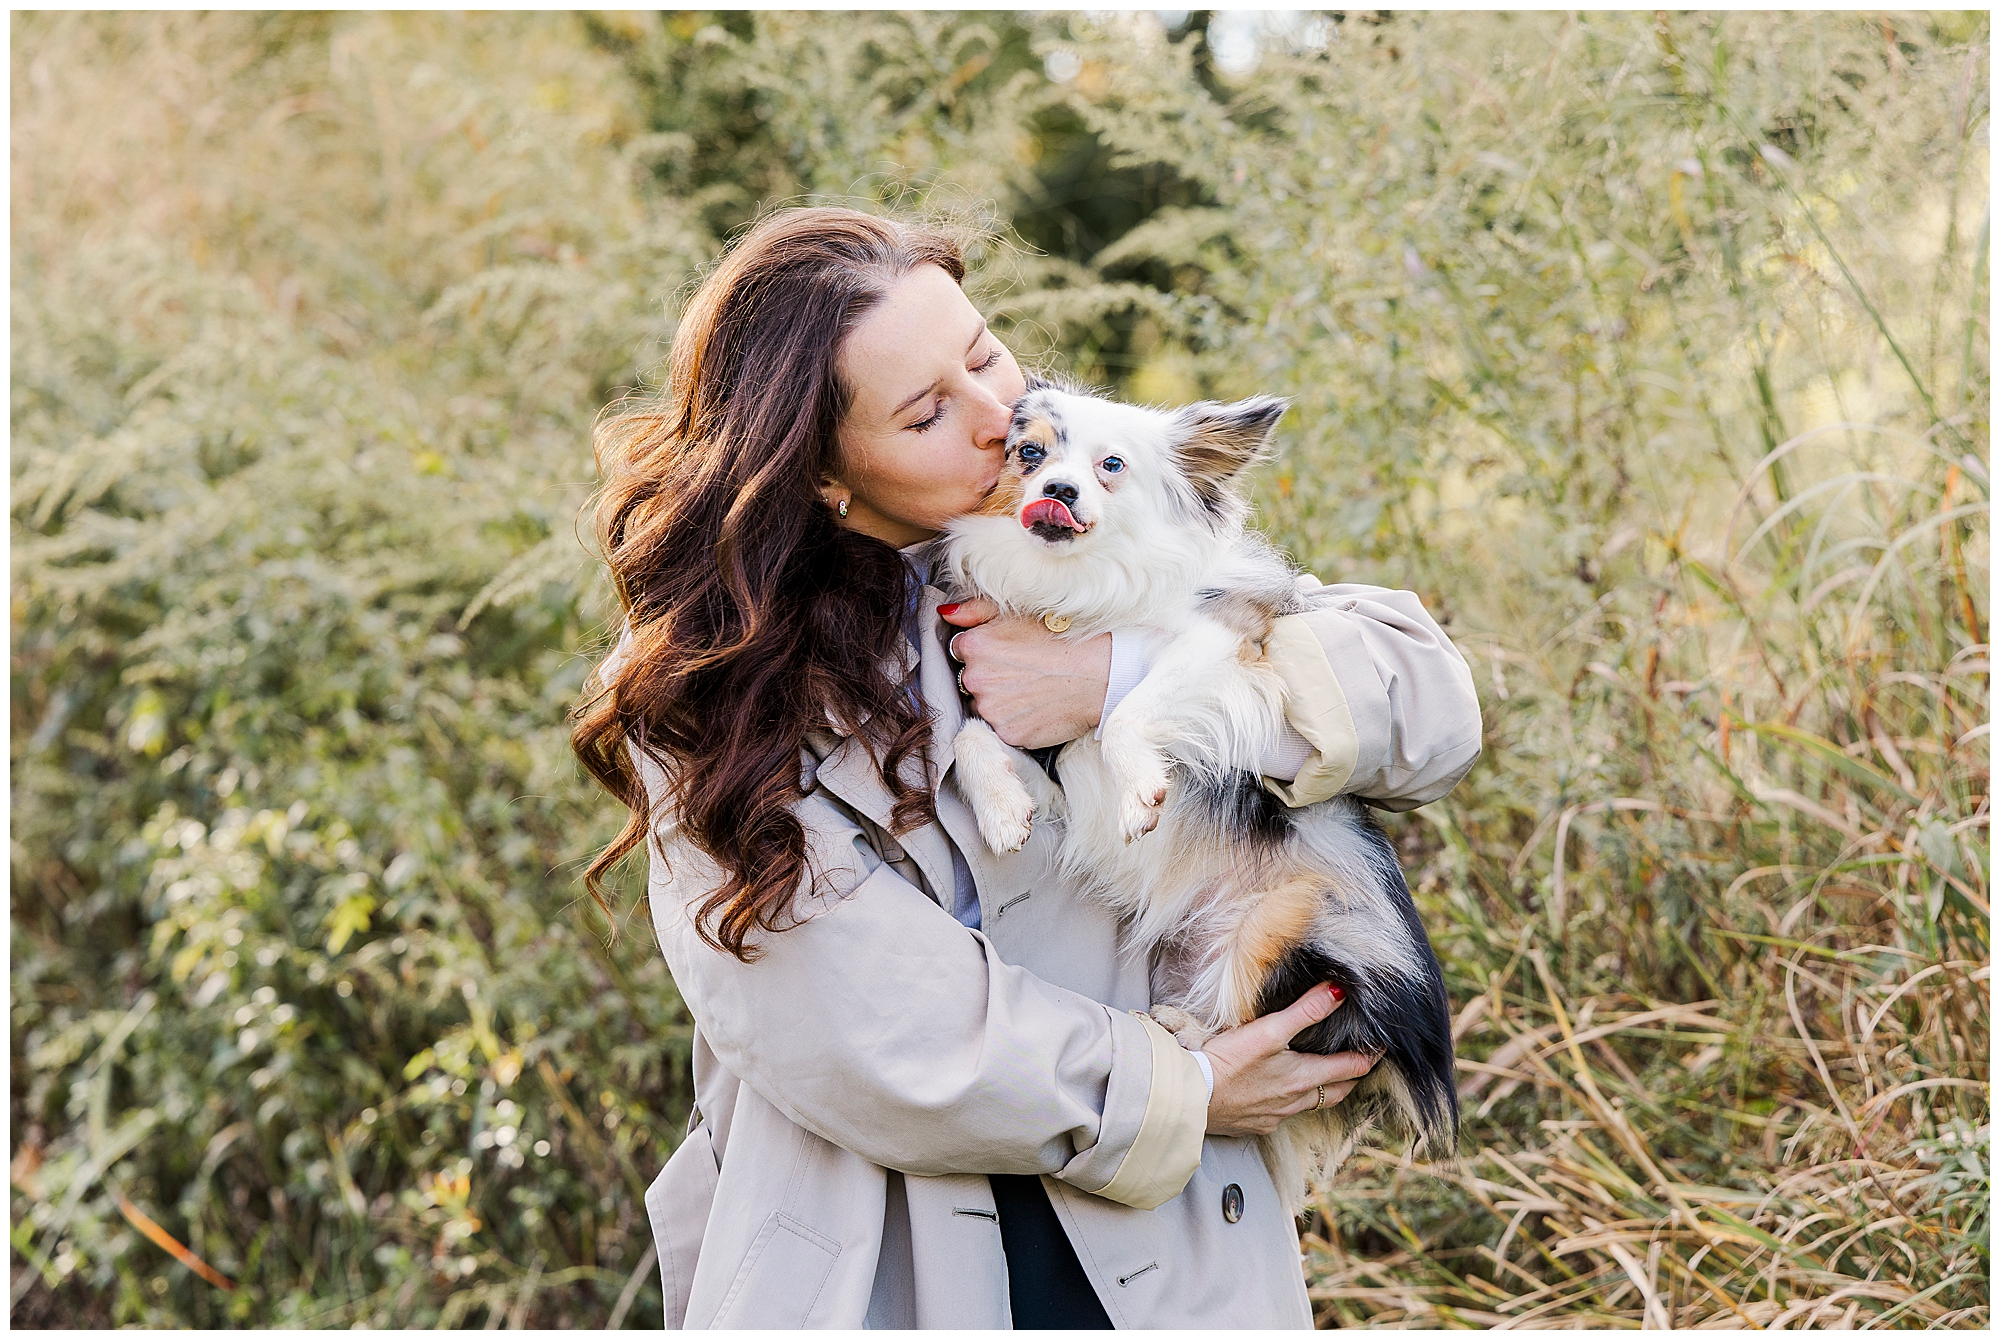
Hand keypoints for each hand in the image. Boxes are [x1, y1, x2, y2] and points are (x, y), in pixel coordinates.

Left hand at [940, 597, 1110, 748]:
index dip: (984, 652)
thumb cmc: (1065, 637)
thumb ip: (975, 610)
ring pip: (985, 707)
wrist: (1102, 672)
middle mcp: (975, 680)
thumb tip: (947, 614)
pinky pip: (1003, 728)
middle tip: (1024, 671)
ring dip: (1000, 701)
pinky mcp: (1009, 734)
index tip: (1006, 653)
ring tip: (1033, 689)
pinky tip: (1037, 706)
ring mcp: (991, 710)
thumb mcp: (1019, 612)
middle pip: (970, 682)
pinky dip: (1016, 721)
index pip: (961, 652)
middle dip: (990, 678)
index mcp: (974, 646)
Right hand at [1201, 983, 1379, 1136]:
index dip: (1370, 1056)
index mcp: (1304, 1077)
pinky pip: (1281, 1115)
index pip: (1351, 1068)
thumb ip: (1306, 1011)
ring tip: (1324, 1078)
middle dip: (1351, 1078)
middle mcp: (1295, 1101)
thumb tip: (1340, 991)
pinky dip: (1288, 1103)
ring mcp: (1275, 1116)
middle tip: (1360, 1064)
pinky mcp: (1254, 1124)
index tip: (1382, 1046)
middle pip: (1337, 1093)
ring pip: (1310, 1105)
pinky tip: (1277, 1094)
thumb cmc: (1228, 1063)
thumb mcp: (1269, 1030)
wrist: (1190, 1098)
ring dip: (1322, 1092)